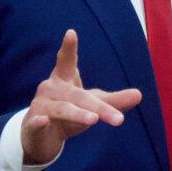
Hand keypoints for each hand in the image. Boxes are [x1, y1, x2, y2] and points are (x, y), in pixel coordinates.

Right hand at [21, 30, 142, 164]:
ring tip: (93, 119)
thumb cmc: (68, 115)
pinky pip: (37, 122)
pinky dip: (40, 121)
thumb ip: (113, 101)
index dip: (69, 48)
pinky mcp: (32, 124)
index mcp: (64, 79)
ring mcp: (41, 106)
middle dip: (98, 107)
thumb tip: (139, 94)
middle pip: (77, 95)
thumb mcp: (91, 106)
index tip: (71, 32)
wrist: (40, 138)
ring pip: (62, 109)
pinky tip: (44, 120)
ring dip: (77, 114)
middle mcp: (51, 89)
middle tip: (119, 118)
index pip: (66, 61)